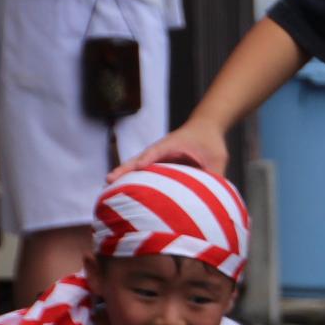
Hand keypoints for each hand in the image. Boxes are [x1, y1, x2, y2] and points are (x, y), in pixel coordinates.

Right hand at [110, 119, 229, 180]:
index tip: (139, 166)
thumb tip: (213, 197)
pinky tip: (121, 192)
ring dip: (123, 176)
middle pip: (139, 159)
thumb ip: (215, 174)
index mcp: (174, 145)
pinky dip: (131, 180)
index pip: (159, 151)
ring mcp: (156, 158)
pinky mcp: (157, 165)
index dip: (149, 158)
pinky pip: (143, 173)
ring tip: (107, 188)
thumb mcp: (217, 157)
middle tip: (109, 180)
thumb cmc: (211, 142)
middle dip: (125, 169)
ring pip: (137, 167)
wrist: (205, 128)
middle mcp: (160, 151)